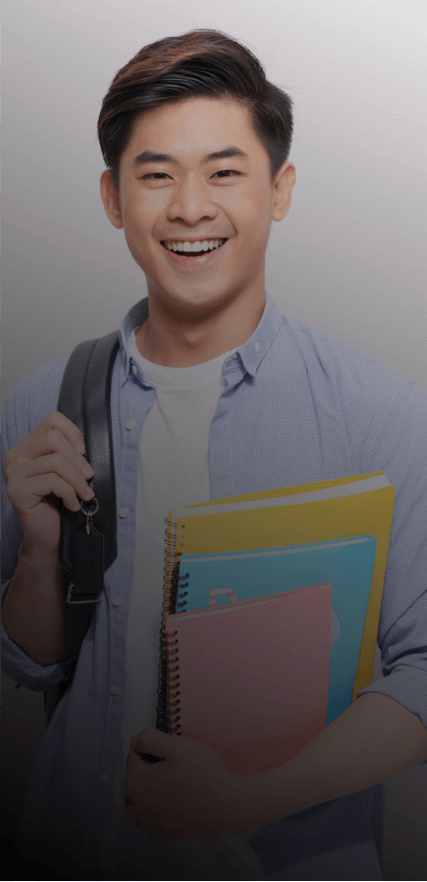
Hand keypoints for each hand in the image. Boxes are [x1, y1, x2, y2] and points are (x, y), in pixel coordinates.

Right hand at [4, 410, 94, 556]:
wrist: (48, 537)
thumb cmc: (59, 504)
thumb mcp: (68, 473)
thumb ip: (69, 455)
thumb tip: (80, 448)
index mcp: (27, 447)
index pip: (51, 420)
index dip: (72, 433)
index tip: (82, 453)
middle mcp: (16, 457)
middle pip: (54, 439)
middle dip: (77, 459)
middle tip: (87, 478)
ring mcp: (13, 473)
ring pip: (56, 461)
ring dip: (77, 480)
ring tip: (83, 494)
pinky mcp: (17, 491)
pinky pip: (53, 482)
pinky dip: (69, 494)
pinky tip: (72, 505)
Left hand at [124, 728, 261, 843]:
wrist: (230, 806)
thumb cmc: (204, 774)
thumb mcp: (177, 745)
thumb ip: (149, 738)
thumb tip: (137, 742)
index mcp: (135, 782)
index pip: (136, 751)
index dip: (156, 747)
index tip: (174, 755)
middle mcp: (136, 807)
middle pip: (139, 772)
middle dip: (154, 766)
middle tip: (180, 769)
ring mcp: (149, 825)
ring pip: (143, 795)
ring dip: (154, 787)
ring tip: (179, 785)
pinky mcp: (162, 835)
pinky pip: (152, 818)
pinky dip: (160, 810)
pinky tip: (176, 804)